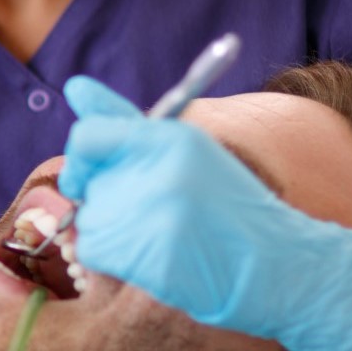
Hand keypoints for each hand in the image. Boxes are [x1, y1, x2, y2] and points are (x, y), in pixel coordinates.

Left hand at [56, 76, 351, 350]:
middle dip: (106, 198)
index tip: (88, 172)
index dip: (81, 157)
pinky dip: (115, 258)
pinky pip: (94, 251)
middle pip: (86, 182)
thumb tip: (74, 86)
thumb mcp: (187, 151)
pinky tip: (155, 258)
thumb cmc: (228, 205)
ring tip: (162, 236)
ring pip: (89, 219)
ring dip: (113, 231)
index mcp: (171, 138)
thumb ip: (126, 123)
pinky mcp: (145, 256)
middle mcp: (157, 171)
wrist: (277, 264)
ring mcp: (151, 216)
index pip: (88, 137)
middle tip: (154, 213)